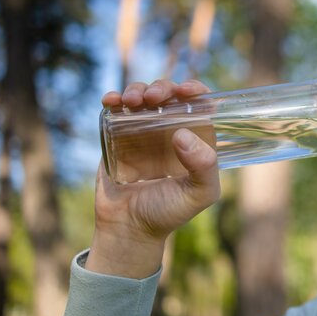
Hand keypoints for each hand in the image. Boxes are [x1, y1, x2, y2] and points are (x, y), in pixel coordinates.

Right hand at [86, 79, 219, 278]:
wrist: (128, 228)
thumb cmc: (168, 212)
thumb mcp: (199, 194)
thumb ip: (205, 168)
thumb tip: (183, 134)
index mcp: (195, 140)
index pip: (200, 105)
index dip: (195, 90)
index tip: (186, 90)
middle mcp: (170, 131)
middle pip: (170, 94)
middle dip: (163, 87)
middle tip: (154, 98)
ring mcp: (143, 131)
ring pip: (143, 96)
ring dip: (138, 89)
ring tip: (132, 101)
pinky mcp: (117, 136)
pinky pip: (116, 110)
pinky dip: (113, 98)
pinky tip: (111, 101)